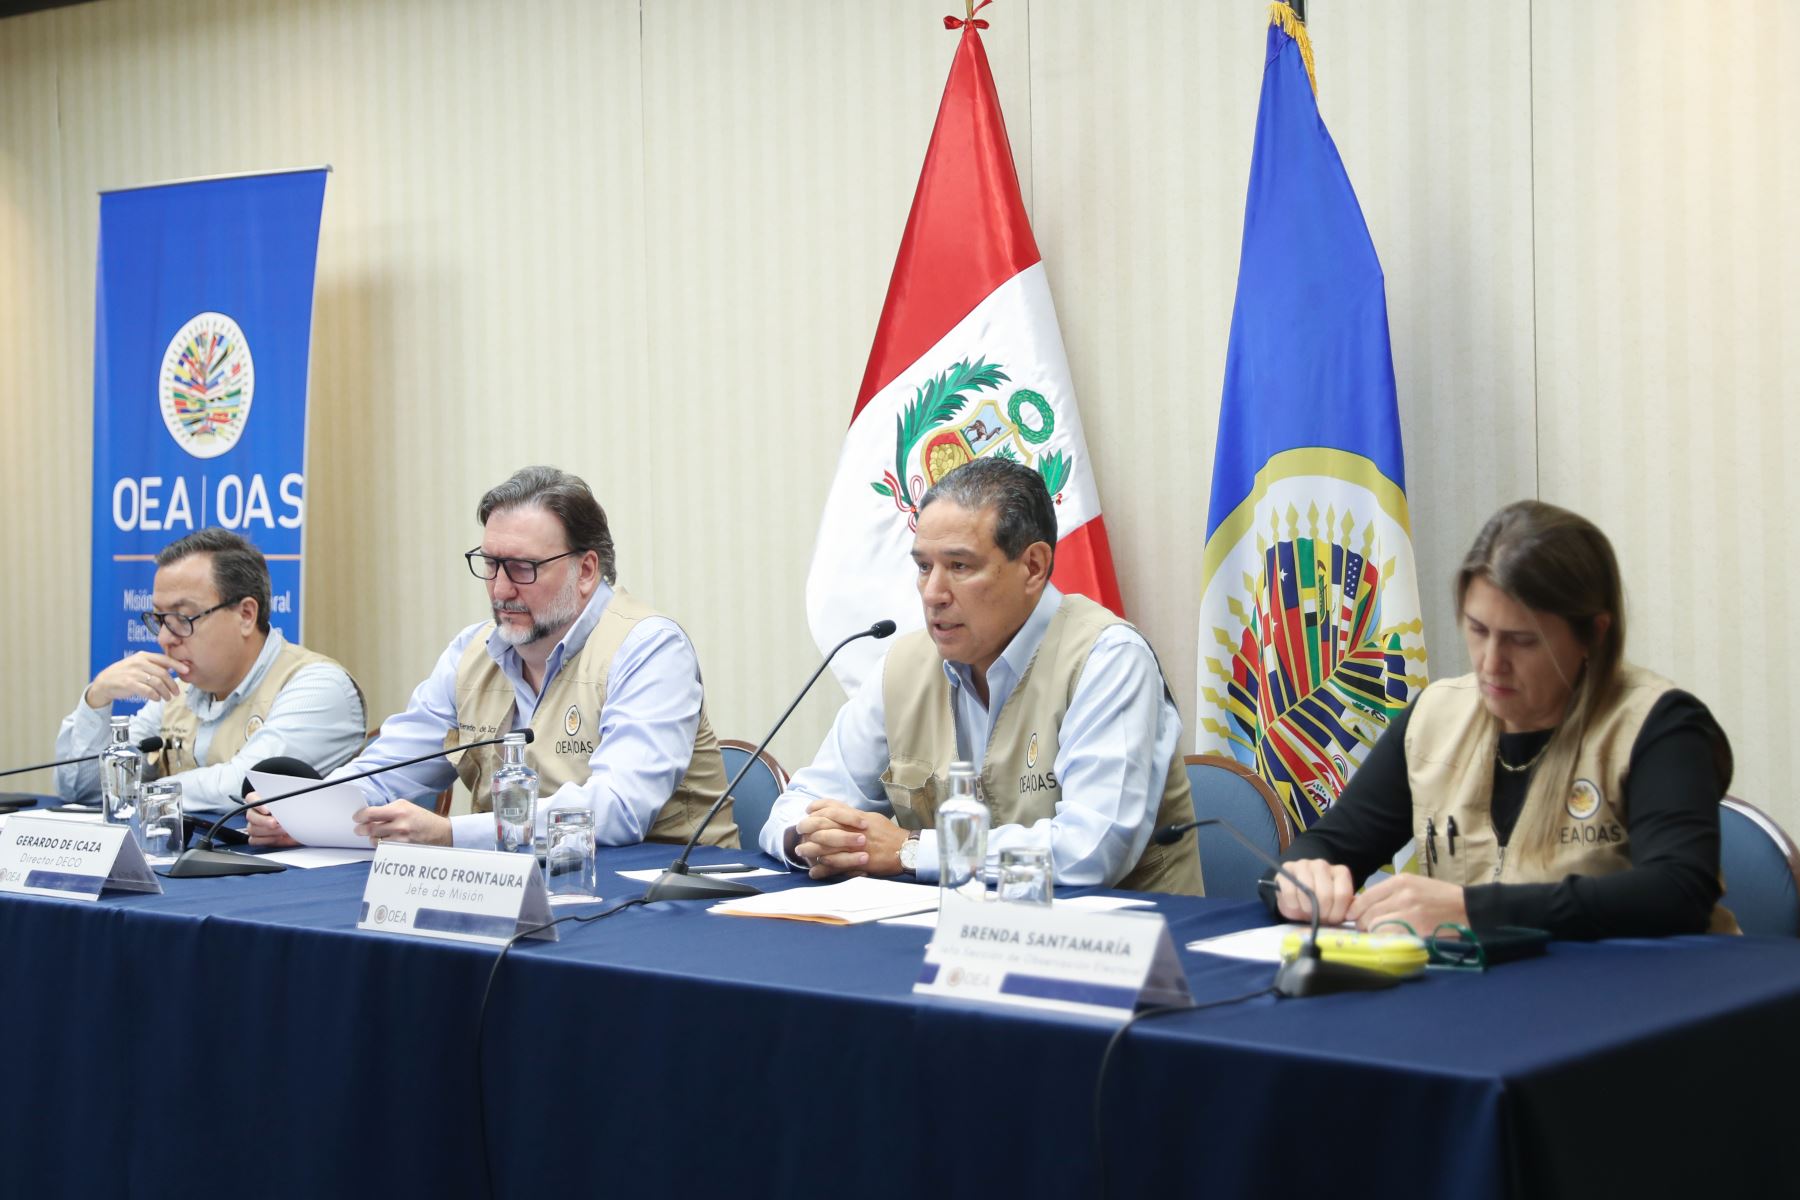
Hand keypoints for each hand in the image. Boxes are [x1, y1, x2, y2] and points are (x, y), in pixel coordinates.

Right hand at [85, 652, 185, 706]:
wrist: (104, 682)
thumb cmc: (125, 674)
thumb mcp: (139, 664)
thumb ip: (154, 665)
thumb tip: (174, 667)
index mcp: (143, 656)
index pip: (164, 659)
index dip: (177, 665)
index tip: (187, 670)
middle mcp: (139, 662)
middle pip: (163, 673)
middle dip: (172, 684)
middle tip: (176, 692)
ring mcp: (133, 673)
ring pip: (157, 683)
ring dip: (165, 692)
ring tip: (167, 698)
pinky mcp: (128, 683)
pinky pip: (147, 690)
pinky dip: (155, 696)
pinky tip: (157, 699)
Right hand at [244, 795, 300, 847]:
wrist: (299, 825)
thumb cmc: (293, 810)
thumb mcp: (290, 802)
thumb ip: (285, 801)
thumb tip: (285, 802)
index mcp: (259, 799)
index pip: (251, 798)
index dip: (258, 805)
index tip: (267, 810)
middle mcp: (254, 812)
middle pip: (250, 816)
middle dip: (264, 821)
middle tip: (276, 822)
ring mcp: (253, 826)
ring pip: (252, 829)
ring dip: (269, 831)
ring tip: (283, 830)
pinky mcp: (256, 838)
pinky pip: (254, 840)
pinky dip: (267, 840)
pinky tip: (278, 837)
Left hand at [352, 799, 451, 846]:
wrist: (441, 832)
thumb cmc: (422, 818)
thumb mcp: (406, 806)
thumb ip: (388, 810)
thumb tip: (369, 815)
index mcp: (399, 810)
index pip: (370, 814)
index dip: (360, 816)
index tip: (357, 818)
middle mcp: (399, 825)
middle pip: (370, 829)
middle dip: (361, 829)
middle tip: (359, 829)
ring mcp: (400, 839)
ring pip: (374, 840)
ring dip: (372, 838)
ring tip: (376, 835)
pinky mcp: (402, 849)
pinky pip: (383, 848)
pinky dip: (381, 845)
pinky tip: (385, 841)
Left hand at [793, 800, 906, 879]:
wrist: (906, 850)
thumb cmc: (890, 834)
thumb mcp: (872, 818)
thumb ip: (855, 816)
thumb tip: (840, 813)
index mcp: (857, 817)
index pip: (833, 808)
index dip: (817, 807)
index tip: (808, 811)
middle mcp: (854, 830)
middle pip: (824, 824)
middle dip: (808, 827)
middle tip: (798, 830)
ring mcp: (855, 847)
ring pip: (826, 846)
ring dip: (810, 849)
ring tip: (800, 851)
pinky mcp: (857, 862)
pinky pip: (836, 866)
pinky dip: (823, 869)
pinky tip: (813, 871)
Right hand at [1274, 858, 1356, 925]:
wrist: (1297, 900)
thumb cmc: (1320, 905)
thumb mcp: (1337, 907)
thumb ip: (1346, 909)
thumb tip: (1351, 915)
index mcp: (1340, 872)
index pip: (1342, 894)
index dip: (1337, 913)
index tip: (1332, 920)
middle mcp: (1322, 865)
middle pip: (1325, 894)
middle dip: (1322, 913)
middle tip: (1318, 919)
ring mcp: (1303, 865)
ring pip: (1308, 891)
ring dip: (1307, 909)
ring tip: (1307, 913)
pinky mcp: (1285, 870)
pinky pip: (1290, 891)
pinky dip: (1293, 904)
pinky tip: (1295, 906)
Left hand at [1347, 873, 1467, 934]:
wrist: (1466, 908)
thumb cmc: (1438, 896)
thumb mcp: (1412, 885)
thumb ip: (1388, 893)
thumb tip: (1361, 906)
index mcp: (1400, 881)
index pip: (1364, 897)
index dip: (1354, 910)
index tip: (1352, 917)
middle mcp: (1402, 895)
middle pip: (1367, 913)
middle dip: (1362, 923)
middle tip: (1365, 929)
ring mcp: (1409, 913)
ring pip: (1376, 926)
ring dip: (1374, 932)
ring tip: (1379, 934)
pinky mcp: (1416, 930)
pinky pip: (1390, 936)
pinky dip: (1386, 939)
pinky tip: (1391, 939)